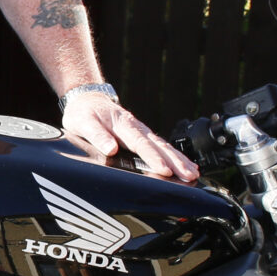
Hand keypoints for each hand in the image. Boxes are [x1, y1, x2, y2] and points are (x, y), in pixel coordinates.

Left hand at [61, 95, 199, 182]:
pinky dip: (175, 156)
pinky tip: (186, 165)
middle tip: (190, 175)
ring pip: (164, 146)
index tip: (165, 170)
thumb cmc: (84, 113)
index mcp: (123, 125)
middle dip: (176, 162)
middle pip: (159, 146)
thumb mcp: (82, 122)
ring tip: (193, 173)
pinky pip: (162, 146)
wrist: (88, 99)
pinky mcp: (143, 136)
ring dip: (180, 160)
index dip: (153, 158)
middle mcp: (136, 128)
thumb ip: (97, 135)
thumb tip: (111, 148)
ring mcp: (142, 132)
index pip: (141, 144)